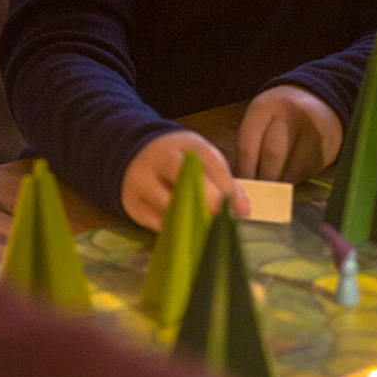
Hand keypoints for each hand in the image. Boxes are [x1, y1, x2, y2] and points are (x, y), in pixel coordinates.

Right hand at [120, 130, 247, 231]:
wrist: (133, 155)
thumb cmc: (178, 161)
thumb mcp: (201, 160)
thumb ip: (224, 182)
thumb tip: (243, 212)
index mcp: (185, 144)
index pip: (211, 163)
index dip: (227, 189)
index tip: (240, 212)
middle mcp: (161, 159)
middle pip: (186, 180)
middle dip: (207, 202)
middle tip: (219, 219)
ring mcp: (143, 182)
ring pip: (170, 206)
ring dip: (191, 221)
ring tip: (205, 230)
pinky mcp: (133, 204)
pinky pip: (158, 223)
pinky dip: (175, 230)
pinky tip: (185, 231)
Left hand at [236, 85, 342, 181]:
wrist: (316, 102)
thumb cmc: (278, 117)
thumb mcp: (259, 120)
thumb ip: (249, 146)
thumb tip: (241, 182)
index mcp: (263, 107)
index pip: (248, 146)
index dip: (244, 171)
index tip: (242, 186)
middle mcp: (289, 114)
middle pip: (272, 156)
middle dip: (263, 178)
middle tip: (258, 191)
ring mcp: (311, 128)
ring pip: (291, 167)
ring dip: (280, 182)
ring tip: (272, 188)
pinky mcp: (326, 144)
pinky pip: (306, 170)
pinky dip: (294, 179)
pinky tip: (289, 176)